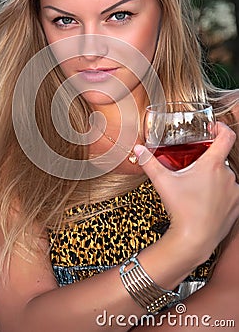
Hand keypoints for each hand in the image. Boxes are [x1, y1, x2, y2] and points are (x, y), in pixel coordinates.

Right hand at [134, 122, 238, 261]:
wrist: (194, 239)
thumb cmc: (181, 209)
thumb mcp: (162, 182)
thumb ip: (149, 162)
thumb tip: (138, 149)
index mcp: (212, 165)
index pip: (226, 136)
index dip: (221, 128)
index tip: (214, 128)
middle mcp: (227, 176)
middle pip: (220, 160)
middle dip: (207, 162)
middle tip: (192, 170)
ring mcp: (234, 192)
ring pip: (225, 178)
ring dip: (214, 179)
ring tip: (198, 189)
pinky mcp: (237, 206)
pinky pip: (230, 194)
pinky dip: (221, 194)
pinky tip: (206, 202)